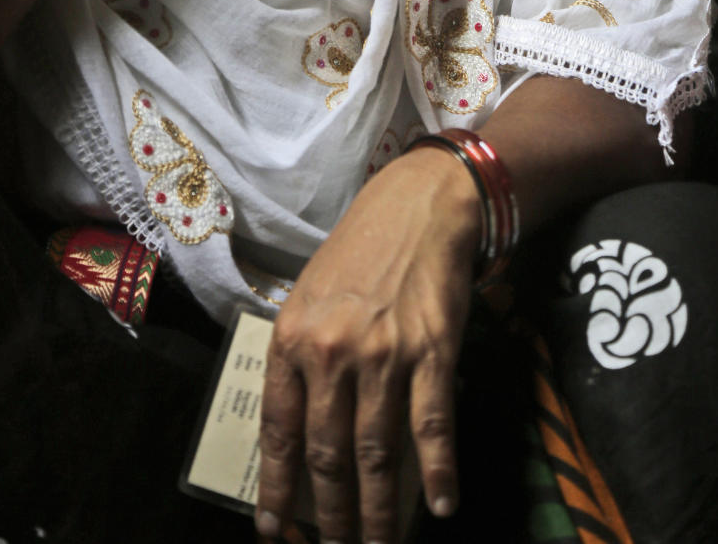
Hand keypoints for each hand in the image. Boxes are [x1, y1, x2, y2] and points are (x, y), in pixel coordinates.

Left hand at [256, 148, 480, 543]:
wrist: (419, 207)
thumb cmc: (359, 251)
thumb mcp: (310, 297)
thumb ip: (302, 357)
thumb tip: (299, 429)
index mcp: (294, 337)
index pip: (279, 431)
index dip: (278, 488)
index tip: (276, 531)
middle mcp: (334, 351)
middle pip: (329, 454)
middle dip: (331, 516)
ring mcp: (385, 354)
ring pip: (378, 454)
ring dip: (378, 513)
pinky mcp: (433, 352)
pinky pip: (432, 426)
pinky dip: (439, 473)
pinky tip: (441, 507)